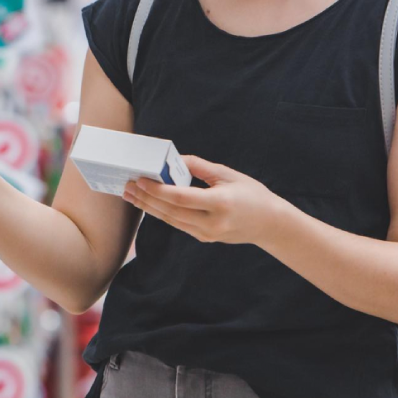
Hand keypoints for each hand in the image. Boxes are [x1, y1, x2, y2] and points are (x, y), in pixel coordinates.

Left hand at [122, 156, 290, 245]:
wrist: (270, 225)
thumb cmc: (252, 194)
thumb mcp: (229, 175)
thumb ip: (200, 167)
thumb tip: (175, 160)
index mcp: (220, 204)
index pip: (181, 198)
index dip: (158, 190)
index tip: (140, 180)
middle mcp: (212, 223)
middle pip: (171, 211)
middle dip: (146, 199)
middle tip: (127, 186)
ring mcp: (208, 234)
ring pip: (171, 221)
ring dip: (149, 208)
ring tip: (131, 196)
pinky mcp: (204, 238)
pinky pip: (178, 224)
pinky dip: (162, 213)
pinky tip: (149, 204)